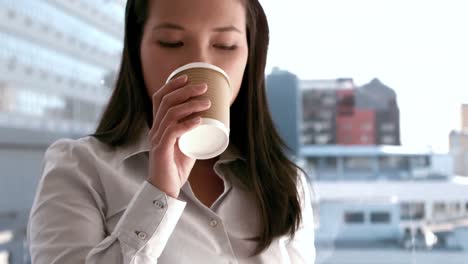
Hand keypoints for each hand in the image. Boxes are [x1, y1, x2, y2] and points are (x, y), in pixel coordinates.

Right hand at [147, 75, 210, 197]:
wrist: (165, 190)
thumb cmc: (175, 168)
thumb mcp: (186, 146)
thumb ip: (192, 134)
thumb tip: (209, 122)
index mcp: (158, 126)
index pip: (159, 99)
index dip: (171, 85)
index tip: (187, 77)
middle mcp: (155, 130)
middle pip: (166, 102)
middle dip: (185, 90)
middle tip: (204, 87)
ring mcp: (157, 140)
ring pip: (170, 114)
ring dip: (191, 105)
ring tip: (207, 103)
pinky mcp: (161, 150)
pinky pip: (172, 132)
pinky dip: (187, 124)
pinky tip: (198, 121)